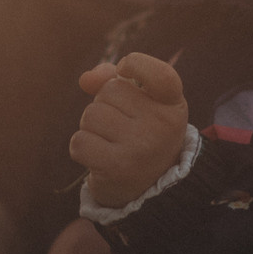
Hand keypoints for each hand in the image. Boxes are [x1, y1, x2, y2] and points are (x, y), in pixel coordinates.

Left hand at [72, 52, 189, 208]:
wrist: (145, 190)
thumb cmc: (138, 135)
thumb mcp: (138, 104)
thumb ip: (113, 79)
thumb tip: (86, 79)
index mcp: (173, 105)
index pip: (161, 75)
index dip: (137, 64)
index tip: (124, 69)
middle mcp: (162, 125)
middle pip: (109, 91)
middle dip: (105, 105)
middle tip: (120, 129)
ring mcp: (141, 147)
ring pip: (90, 115)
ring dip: (91, 128)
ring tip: (110, 143)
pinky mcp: (117, 167)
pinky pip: (79, 142)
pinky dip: (81, 148)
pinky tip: (98, 158)